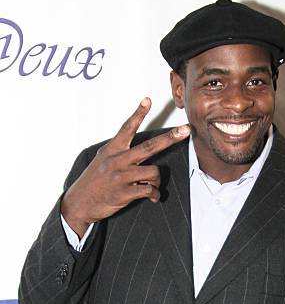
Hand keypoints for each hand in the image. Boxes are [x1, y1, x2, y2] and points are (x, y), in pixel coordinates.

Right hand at [61, 97, 189, 236]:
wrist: (79, 202)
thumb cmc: (93, 181)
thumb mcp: (101, 160)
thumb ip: (118, 153)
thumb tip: (136, 152)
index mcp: (112, 150)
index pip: (127, 128)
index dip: (138, 114)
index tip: (148, 100)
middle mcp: (118, 160)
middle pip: (149, 146)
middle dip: (170, 138)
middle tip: (186, 130)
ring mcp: (122, 176)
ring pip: (153, 172)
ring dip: (157, 181)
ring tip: (153, 186)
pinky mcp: (125, 192)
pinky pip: (149, 190)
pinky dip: (155, 194)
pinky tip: (153, 197)